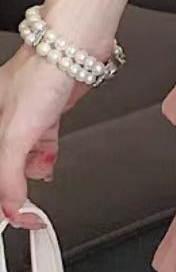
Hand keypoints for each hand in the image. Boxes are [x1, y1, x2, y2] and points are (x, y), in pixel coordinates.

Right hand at [0, 46, 88, 229]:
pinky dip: (45, 157)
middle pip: (5, 167)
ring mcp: (24, 118)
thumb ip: (9, 175)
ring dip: (30, 173)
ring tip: (36, 186)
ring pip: (22, 156)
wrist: (73, 51)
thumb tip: (12, 206)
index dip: (2, 201)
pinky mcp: (46, 114)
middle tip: (27, 211)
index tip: (14, 220)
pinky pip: (41, 144)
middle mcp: (0, 121)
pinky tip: (47, 165)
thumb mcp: (15, 135)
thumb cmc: (40, 76)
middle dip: (14, 188)